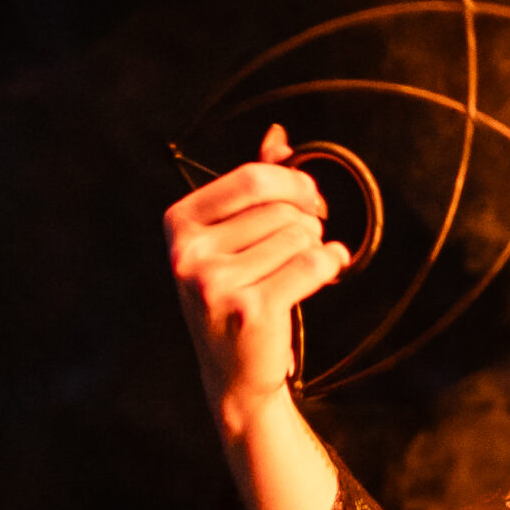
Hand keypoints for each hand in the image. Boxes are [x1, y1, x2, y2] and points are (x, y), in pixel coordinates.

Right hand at [165, 124, 349, 422]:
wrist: (234, 372)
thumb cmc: (240, 293)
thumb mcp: (237, 237)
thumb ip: (256, 187)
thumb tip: (278, 136)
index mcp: (179, 222)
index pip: (252, 178)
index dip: (295, 184)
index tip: (311, 202)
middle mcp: (187, 252)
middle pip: (282, 209)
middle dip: (307, 223)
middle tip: (303, 247)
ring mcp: (212, 283)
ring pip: (300, 237)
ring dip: (313, 251)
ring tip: (293, 276)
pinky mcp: (247, 310)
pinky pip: (313, 265)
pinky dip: (330, 267)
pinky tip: (321, 279)